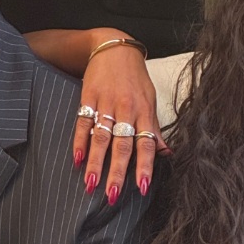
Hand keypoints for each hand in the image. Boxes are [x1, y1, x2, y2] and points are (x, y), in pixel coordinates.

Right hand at [73, 36, 168, 200]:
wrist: (115, 48)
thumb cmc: (135, 79)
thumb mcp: (150, 100)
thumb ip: (154, 128)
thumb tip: (167, 154)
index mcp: (143, 112)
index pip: (145, 143)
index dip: (144, 166)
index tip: (142, 187)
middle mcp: (126, 109)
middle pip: (122, 145)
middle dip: (117, 171)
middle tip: (112, 195)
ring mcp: (106, 104)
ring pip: (101, 137)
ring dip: (96, 163)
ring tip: (91, 185)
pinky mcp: (88, 98)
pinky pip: (82, 122)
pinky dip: (79, 141)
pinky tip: (76, 160)